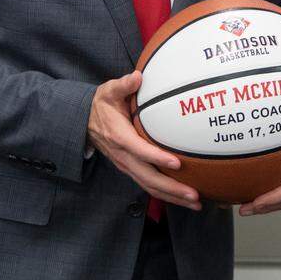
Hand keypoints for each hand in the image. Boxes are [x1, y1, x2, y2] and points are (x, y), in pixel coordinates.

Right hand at [87, 70, 201, 210]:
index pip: (139, 150)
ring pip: (150, 186)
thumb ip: (123, 85)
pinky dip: (166, 194)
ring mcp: (127, 165)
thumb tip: (137, 77)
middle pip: (148, 178)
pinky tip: (184, 197)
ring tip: (196, 202)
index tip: (176, 163)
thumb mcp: (109, 91)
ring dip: (173, 196)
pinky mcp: (131, 169)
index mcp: (119, 137)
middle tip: (195, 195)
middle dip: (172, 188)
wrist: (84, 122)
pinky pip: (148, 185)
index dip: (157, 158)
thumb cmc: (102, 105)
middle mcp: (123, 156)